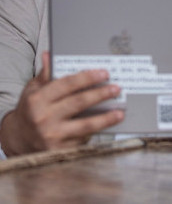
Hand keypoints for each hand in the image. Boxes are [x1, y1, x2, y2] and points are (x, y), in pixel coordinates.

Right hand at [0, 52, 123, 155]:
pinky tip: (109, 126)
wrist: (19, 138)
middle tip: (117, 88)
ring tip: (120, 112)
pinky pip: (83, 139)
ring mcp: (52, 136)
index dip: (87, 78)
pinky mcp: (59, 151)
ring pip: (85, 125)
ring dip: (105, 119)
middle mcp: (44, 118)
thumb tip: (50, 54)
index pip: (67, 85)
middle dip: (100, 94)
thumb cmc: (30, 109)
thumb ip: (46, 74)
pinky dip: (97, 132)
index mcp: (38, 99)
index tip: (104, 73)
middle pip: (79, 103)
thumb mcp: (33, 90)